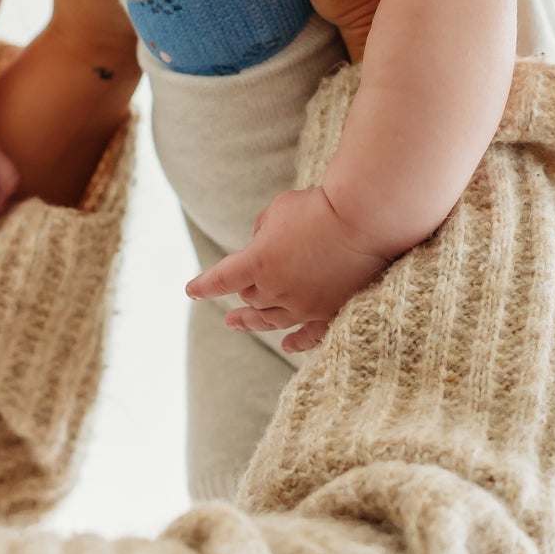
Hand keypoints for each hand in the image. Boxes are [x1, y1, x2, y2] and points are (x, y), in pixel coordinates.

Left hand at [186, 186, 392, 352]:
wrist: (363, 220)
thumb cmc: (318, 207)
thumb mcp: (278, 210)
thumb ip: (264, 230)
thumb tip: (263, 245)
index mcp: (257, 264)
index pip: (221, 280)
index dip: (204, 286)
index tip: (191, 291)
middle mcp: (277, 290)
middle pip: (250, 297)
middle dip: (243, 292)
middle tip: (235, 298)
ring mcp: (304, 306)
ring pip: (272, 318)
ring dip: (254, 321)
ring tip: (237, 324)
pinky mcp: (330, 311)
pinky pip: (309, 334)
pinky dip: (297, 341)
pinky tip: (288, 346)